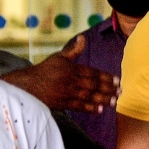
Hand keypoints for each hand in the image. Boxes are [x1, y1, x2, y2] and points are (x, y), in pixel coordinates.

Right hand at [4, 35, 119, 112]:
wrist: (27, 86)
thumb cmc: (44, 70)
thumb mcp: (58, 57)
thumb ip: (73, 50)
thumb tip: (83, 38)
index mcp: (71, 69)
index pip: (92, 73)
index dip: (106, 77)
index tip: (117, 80)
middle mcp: (70, 81)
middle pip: (93, 85)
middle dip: (108, 89)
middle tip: (121, 92)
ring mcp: (66, 93)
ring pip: (88, 96)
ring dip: (102, 99)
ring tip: (114, 102)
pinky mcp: (62, 104)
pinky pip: (78, 106)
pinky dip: (89, 108)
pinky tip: (99, 110)